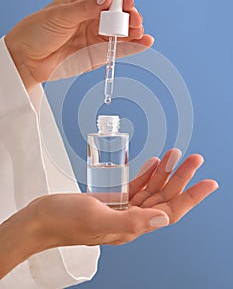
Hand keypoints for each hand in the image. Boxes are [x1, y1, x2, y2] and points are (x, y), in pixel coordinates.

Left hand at [5, 0, 152, 90]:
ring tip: (140, 33)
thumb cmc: (37, 32)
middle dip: (130, 16)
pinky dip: (132, 46)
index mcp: (84, 0)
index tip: (127, 6)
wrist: (27, 60)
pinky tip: (143, 42)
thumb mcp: (61, 15)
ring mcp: (97, 35)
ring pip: (122, 31)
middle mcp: (93, 17)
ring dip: (134, 31)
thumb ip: (86, 8)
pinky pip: (118, 49)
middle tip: (135, 22)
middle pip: (120, 13)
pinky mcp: (98, 53)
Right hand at [26, 149, 217, 248]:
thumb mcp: (96, 218)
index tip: (210, 183)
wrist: (40, 219)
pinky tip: (154, 163)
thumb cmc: (63, 220)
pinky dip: (147, 174)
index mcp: (130, 227)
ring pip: (151, 190)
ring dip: (164, 172)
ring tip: (174, 154)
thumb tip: (164, 218)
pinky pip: (136, 187)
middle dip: (180, 177)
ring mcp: (121, 208)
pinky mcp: (111, 200)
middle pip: (163, 197)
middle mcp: (130, 219)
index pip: (170, 211)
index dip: (192, 197)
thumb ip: (131, 221)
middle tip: (194, 158)